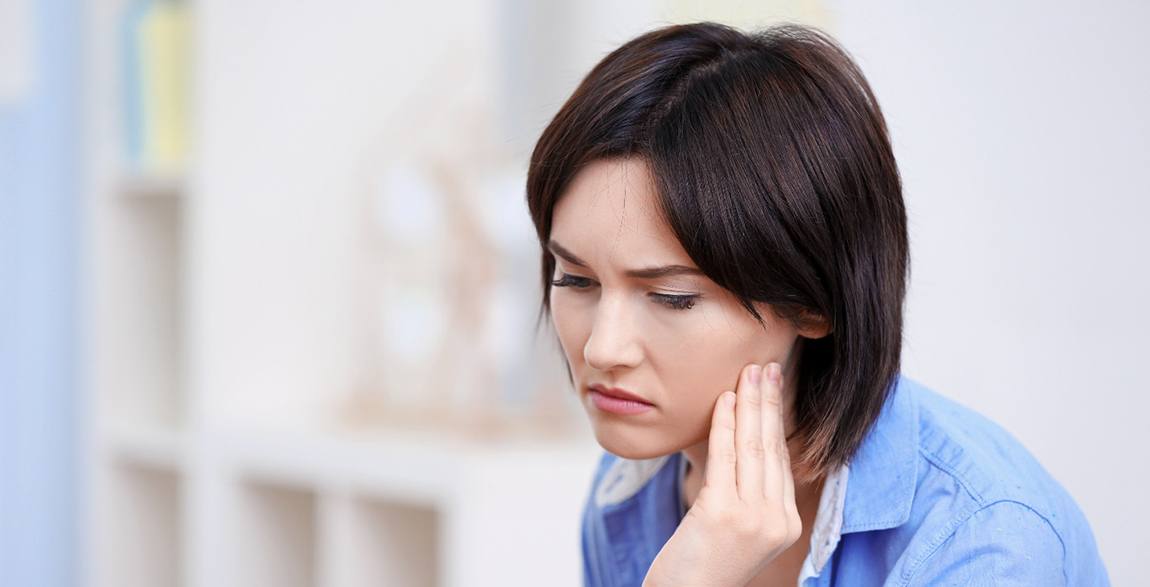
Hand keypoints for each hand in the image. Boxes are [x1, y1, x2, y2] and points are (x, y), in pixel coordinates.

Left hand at [643, 362, 801, 586]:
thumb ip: (747, 494)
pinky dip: (724, 424)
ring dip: (750, 403)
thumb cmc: (700, 565)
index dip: (776, 420)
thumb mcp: (735, 528)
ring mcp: (753, 518)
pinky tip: (725, 399)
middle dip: (769, 402)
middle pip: (772, 448)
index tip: (772, 387)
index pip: (781, 460)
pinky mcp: (724, 514)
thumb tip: (741, 442)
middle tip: (766, 367)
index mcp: (785, 523)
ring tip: (748, 372)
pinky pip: (724, 457)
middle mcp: (776, 520)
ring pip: (753, 447)